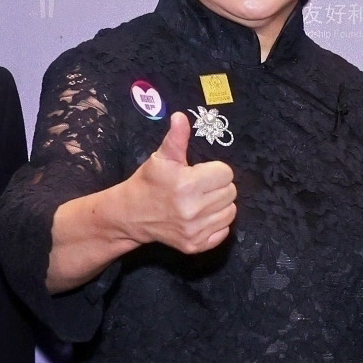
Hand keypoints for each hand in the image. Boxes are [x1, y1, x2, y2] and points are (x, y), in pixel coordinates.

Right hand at [107, 112, 238, 256]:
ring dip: (220, 205)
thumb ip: (176, 138)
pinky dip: (217, 224)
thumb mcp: (161, 157)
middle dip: (218, 187)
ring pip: (230, 212)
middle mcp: (193, 210)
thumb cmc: (149, 182)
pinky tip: (201, 217)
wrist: (131, 215)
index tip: (199, 173)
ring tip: (201, 201)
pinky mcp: (195, 246)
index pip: (226, 173)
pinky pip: (224, 231)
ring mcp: (195, 231)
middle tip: (200, 187)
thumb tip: (181, 116)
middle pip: (231, 192)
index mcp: (187, 184)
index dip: (214, 170)